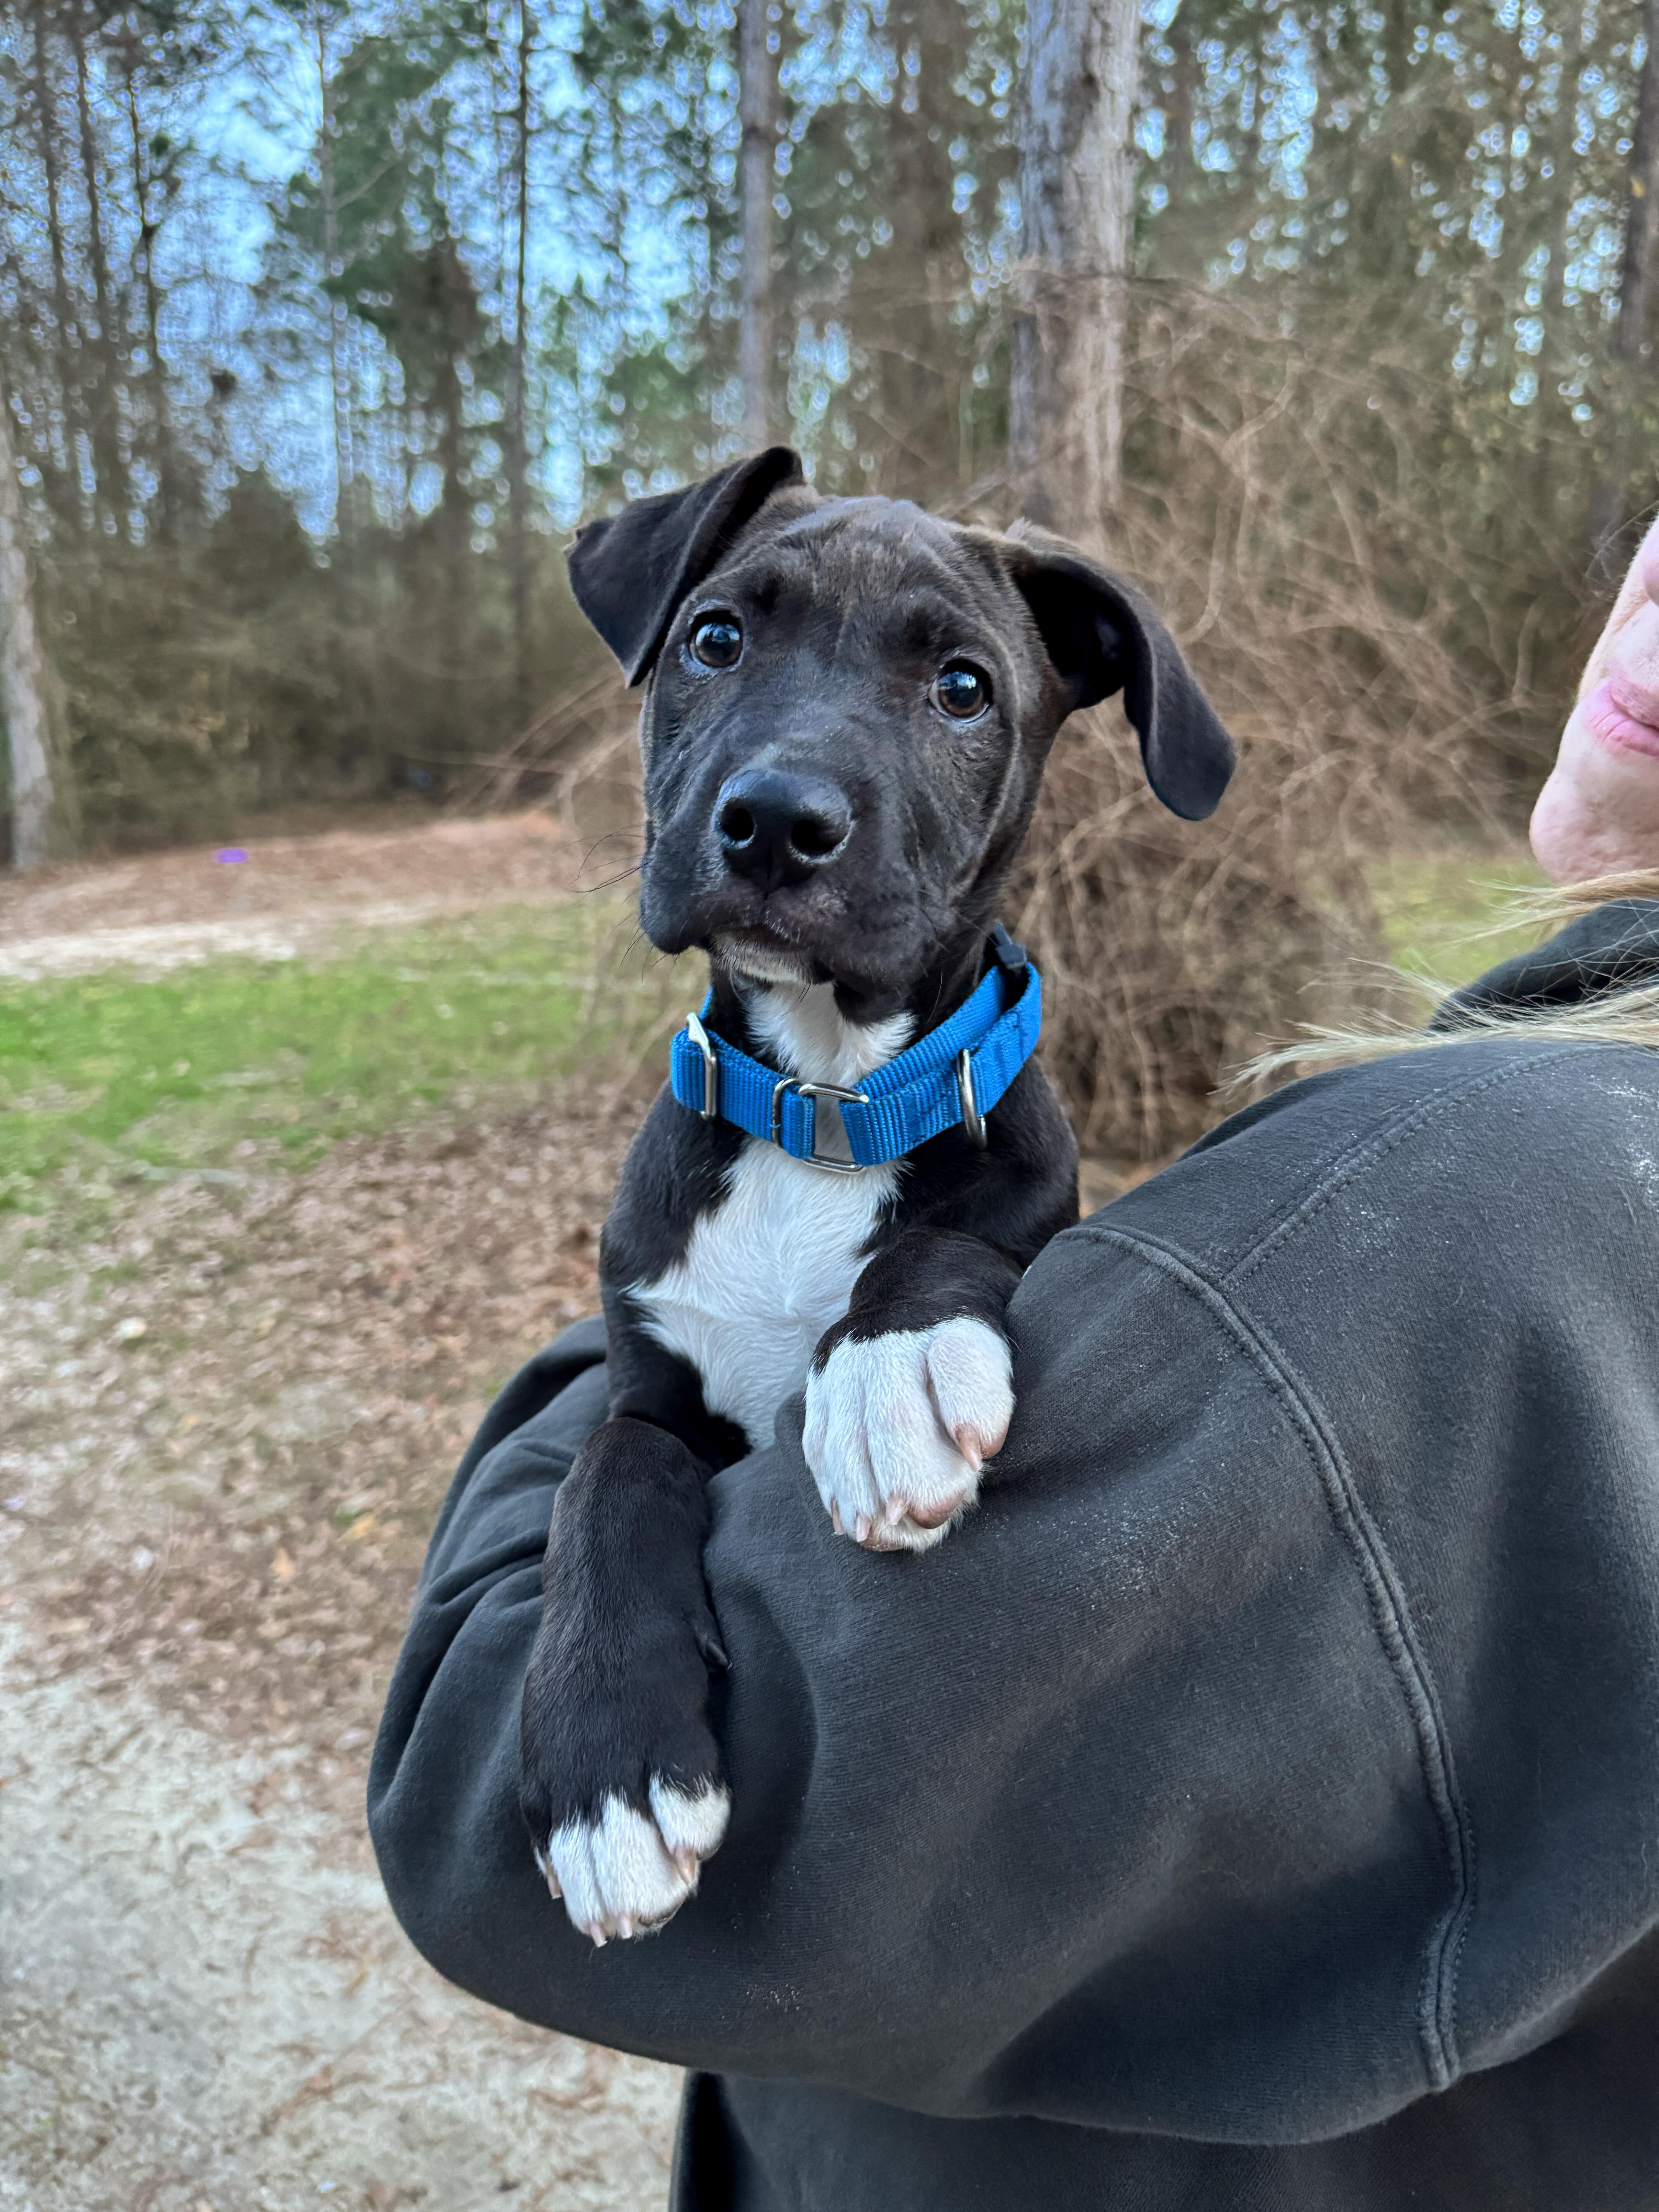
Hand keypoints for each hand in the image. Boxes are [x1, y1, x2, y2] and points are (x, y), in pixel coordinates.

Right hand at [802, 1311, 1013, 1552]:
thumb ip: (985, 1409)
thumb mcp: (993, 1368)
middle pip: (895, 1412)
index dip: (971, 1412)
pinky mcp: (821, 1382)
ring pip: (847, 1433)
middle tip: (913, 1515)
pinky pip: (819, 1440)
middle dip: (903, 1472)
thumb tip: (973, 1454)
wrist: (915, 1300)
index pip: (962, 1365)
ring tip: (870, 1532)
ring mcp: (851, 1362)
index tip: (978, 1456)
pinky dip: (832, 1483)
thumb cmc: (965, 1358)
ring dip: (858, 1490)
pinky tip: (846, 1518)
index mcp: (956, 1335)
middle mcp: (896, 1342)